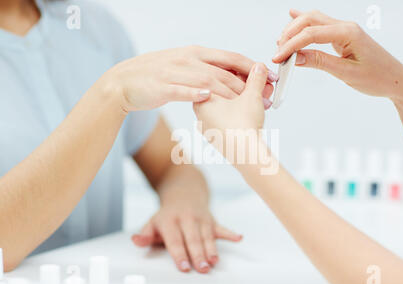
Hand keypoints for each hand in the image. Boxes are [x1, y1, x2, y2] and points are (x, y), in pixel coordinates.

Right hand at [104, 46, 275, 112]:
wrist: (124, 81)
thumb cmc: (157, 75)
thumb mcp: (184, 66)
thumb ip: (205, 69)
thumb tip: (229, 75)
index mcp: (196, 53)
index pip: (230, 58)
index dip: (253, 67)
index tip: (271, 77)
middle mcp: (189, 59)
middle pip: (223, 71)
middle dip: (247, 85)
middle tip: (266, 97)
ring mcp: (175, 72)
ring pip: (206, 80)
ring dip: (228, 92)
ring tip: (247, 104)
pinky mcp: (162, 86)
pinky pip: (180, 90)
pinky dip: (194, 93)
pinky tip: (207, 98)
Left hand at [132, 204, 241, 273]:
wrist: (183, 191)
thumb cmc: (167, 214)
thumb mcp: (152, 222)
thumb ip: (145, 235)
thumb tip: (136, 241)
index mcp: (169, 220)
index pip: (175, 240)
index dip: (179, 254)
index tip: (184, 267)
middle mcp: (186, 218)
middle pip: (193, 239)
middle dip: (198, 255)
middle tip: (202, 269)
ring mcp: (201, 218)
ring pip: (207, 236)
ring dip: (212, 249)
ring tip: (214, 262)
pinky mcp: (212, 220)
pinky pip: (222, 227)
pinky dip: (230, 233)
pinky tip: (238, 238)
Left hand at [194, 63, 268, 133]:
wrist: (245, 155)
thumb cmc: (242, 126)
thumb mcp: (251, 96)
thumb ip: (255, 79)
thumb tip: (258, 68)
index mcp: (202, 101)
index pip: (219, 79)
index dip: (240, 73)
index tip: (255, 73)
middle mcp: (201, 115)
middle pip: (225, 93)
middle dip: (247, 88)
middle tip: (264, 87)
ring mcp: (209, 129)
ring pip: (229, 108)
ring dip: (247, 101)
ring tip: (264, 100)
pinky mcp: (219, 139)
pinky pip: (230, 120)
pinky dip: (243, 114)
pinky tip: (257, 112)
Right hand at [273, 10, 402, 99]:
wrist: (396, 81)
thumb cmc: (377, 78)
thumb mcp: (346, 73)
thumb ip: (320, 62)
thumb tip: (296, 57)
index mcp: (348, 33)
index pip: (311, 34)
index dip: (291, 45)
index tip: (278, 58)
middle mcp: (345, 27)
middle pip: (309, 21)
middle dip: (289, 34)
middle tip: (277, 53)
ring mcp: (344, 30)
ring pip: (313, 21)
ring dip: (295, 30)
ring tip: (280, 44)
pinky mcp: (343, 37)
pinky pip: (320, 25)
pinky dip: (304, 24)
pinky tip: (293, 15)